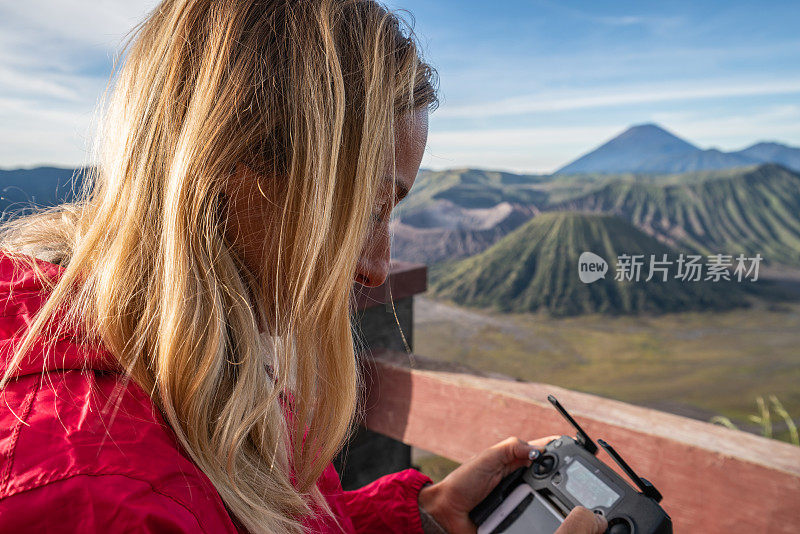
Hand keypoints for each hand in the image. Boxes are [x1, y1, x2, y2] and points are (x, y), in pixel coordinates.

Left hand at [418, 436, 605, 532]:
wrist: (448, 513)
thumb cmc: (463, 483)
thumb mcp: (487, 458)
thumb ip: (510, 448)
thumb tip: (538, 449)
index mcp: (515, 462)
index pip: (545, 454)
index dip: (562, 452)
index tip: (579, 452)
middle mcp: (522, 482)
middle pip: (553, 479)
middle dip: (564, 480)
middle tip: (575, 481)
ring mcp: (522, 501)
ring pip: (550, 500)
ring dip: (556, 500)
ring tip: (565, 500)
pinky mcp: (520, 519)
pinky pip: (539, 518)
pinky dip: (546, 517)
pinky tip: (554, 517)